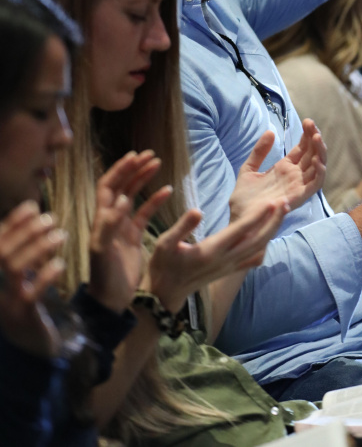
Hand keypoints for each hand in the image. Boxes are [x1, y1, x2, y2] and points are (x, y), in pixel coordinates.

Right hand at [0, 201, 66, 356]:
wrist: (31, 347)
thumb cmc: (26, 303)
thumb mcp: (20, 275)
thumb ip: (21, 248)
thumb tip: (32, 212)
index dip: (12, 222)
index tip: (32, 206)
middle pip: (3, 252)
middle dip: (27, 230)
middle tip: (51, 219)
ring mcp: (4, 303)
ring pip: (15, 268)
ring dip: (39, 247)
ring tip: (62, 236)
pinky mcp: (21, 317)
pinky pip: (30, 293)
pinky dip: (45, 275)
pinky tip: (60, 265)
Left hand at [87, 151, 172, 313]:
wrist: (111, 300)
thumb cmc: (104, 277)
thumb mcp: (103, 251)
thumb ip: (110, 225)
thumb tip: (122, 199)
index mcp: (101, 219)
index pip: (108, 186)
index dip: (119, 170)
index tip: (135, 157)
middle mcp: (110, 218)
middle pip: (121, 186)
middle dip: (134, 169)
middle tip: (151, 155)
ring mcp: (122, 226)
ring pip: (133, 195)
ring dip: (144, 179)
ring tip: (158, 164)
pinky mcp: (133, 236)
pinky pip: (144, 213)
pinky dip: (154, 200)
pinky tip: (167, 191)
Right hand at [142, 199, 289, 314]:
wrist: (165, 294)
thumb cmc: (163, 265)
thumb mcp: (165, 243)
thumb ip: (182, 226)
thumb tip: (198, 210)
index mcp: (212, 250)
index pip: (241, 230)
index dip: (257, 216)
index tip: (271, 202)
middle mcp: (225, 259)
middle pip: (257, 239)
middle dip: (273, 221)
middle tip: (285, 203)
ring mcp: (228, 267)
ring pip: (257, 248)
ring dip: (271, 231)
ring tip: (281, 214)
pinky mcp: (227, 271)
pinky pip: (251, 260)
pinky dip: (263, 247)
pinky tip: (269, 238)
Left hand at [229, 119, 326, 221]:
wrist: (238, 219)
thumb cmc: (243, 199)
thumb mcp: (248, 169)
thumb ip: (259, 151)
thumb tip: (270, 131)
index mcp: (284, 169)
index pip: (302, 149)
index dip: (307, 135)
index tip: (307, 121)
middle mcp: (294, 177)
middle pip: (312, 155)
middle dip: (314, 139)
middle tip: (311, 124)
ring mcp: (297, 187)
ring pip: (317, 168)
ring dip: (320, 153)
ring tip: (317, 138)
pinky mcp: (298, 198)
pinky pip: (314, 186)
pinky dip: (319, 173)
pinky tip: (318, 161)